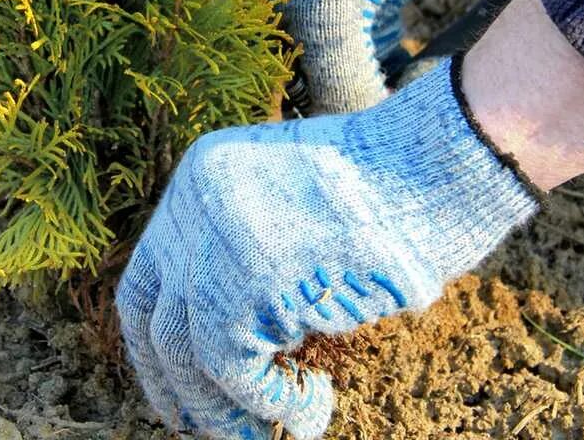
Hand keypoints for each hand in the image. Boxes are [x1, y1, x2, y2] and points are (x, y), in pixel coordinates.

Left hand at [116, 57, 537, 438]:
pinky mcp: (244, 286)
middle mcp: (193, 203)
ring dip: (226, 408)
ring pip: (186, 353)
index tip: (173, 388)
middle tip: (210, 427)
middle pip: (155, 317)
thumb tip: (217, 341)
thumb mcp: (296, 203)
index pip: (146, 275)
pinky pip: (235, 373)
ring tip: (272, 426)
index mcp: (201, 177)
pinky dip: (273, 403)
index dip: (153, 344)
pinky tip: (315, 405)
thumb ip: (247, 248)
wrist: (437, 168)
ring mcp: (212, 242)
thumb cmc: (390, 195)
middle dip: (178, 385)